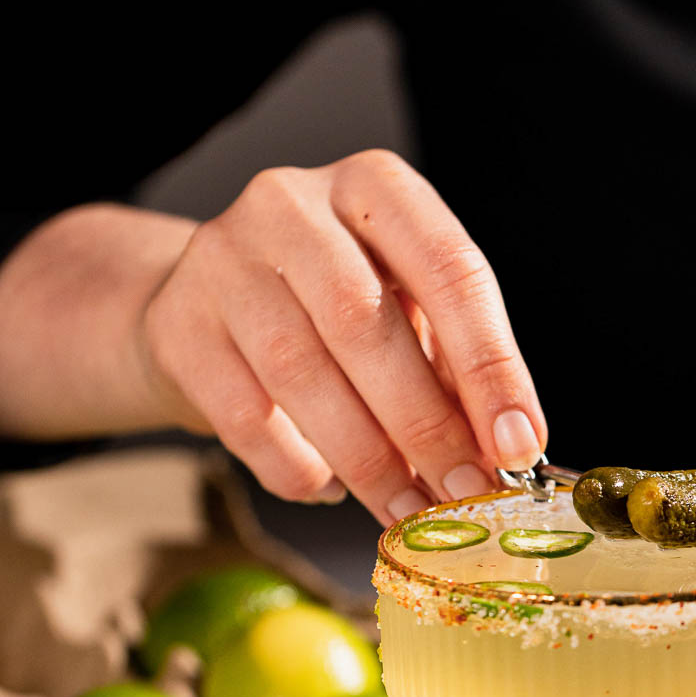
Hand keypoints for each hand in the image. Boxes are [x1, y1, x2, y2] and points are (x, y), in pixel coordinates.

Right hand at [139, 150, 545, 520]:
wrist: (203, 306)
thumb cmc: (331, 309)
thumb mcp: (405, 311)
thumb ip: (454, 367)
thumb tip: (510, 449)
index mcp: (375, 185)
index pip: (449, 269)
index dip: (491, 365)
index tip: (519, 443)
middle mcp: (292, 203)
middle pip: (366, 324)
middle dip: (427, 426)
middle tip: (465, 494)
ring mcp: (222, 259)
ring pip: (301, 373)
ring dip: (367, 458)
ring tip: (407, 510)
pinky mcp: (176, 324)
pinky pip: (244, 415)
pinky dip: (296, 467)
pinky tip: (331, 488)